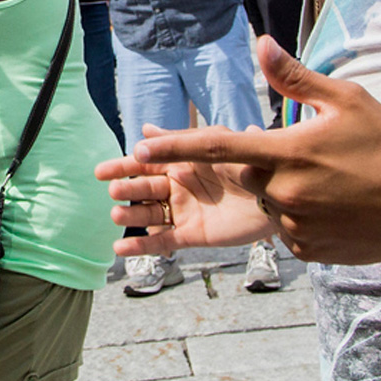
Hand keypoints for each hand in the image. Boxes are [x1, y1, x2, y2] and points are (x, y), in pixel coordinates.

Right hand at [101, 133, 270, 255]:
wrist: (279, 196)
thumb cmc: (250, 164)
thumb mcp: (214, 146)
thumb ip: (180, 141)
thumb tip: (144, 130)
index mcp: (181, 162)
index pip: (144, 163)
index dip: (122, 167)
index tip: (100, 172)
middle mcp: (178, 187)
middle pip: (143, 189)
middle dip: (125, 190)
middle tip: (114, 191)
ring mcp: (184, 212)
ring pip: (149, 215)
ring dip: (130, 216)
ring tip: (118, 215)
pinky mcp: (193, 235)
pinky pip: (162, 242)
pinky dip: (141, 246)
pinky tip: (119, 249)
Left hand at [121, 39, 380, 264]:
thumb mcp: (347, 101)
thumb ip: (295, 79)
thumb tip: (261, 44)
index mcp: (287, 152)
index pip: (216, 147)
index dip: (174, 148)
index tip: (138, 149)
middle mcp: (284, 191)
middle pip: (246, 177)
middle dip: (264, 167)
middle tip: (312, 160)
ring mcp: (296, 225)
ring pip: (268, 205)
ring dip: (286, 194)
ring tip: (332, 184)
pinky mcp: (308, 250)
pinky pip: (287, 231)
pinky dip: (302, 219)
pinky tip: (337, 209)